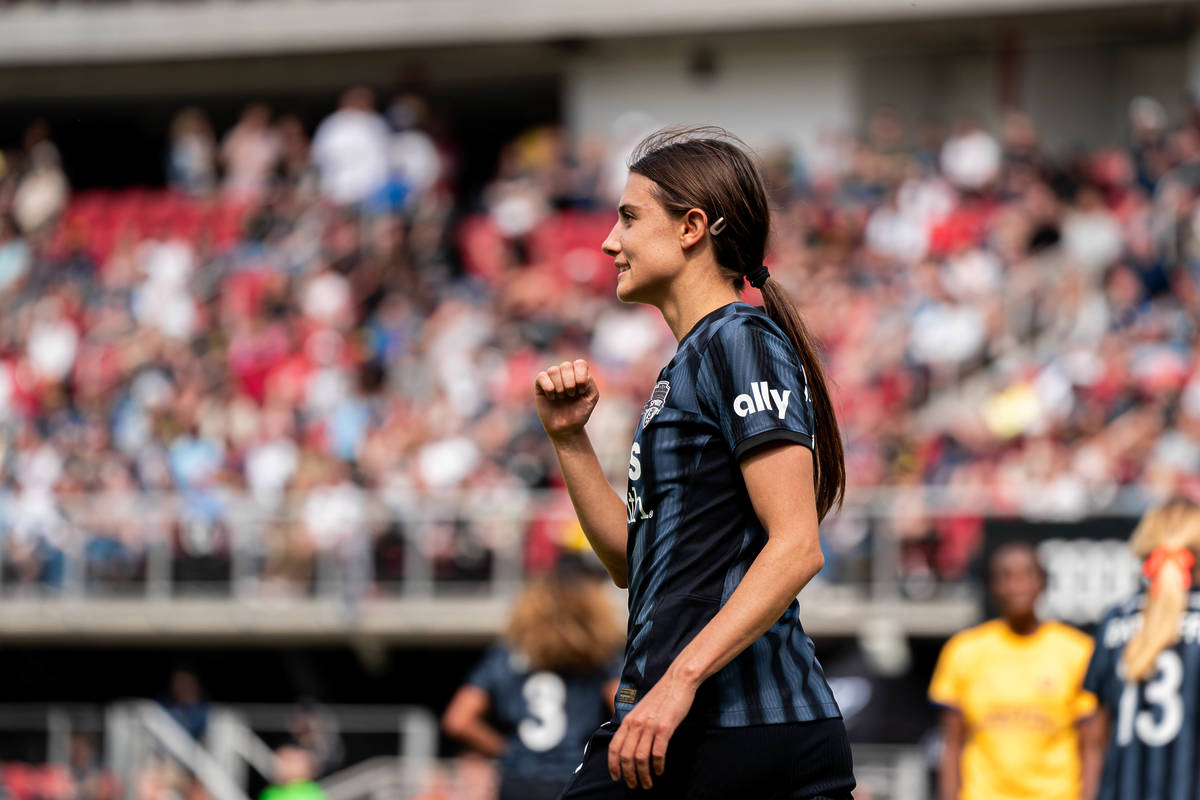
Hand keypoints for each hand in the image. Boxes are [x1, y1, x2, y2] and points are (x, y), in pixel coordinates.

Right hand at [534, 359, 598, 442]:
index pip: (580, 363)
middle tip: (571, 395)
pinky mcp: (540, 385)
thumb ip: (590, 382)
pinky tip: (551, 397)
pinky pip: (542, 376)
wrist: (566, 428)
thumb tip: (577, 372)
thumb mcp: (591, 397)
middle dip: (570, 383)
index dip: (581, 376)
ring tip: (561, 397)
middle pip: (566, 365)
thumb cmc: (579, 412)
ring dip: (560, 387)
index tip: (581, 392)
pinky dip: (548, 387)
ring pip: (553, 370)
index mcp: (578, 374)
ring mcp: (552, 378)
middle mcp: (565, 373)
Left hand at [607, 672, 696, 788]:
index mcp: (628, 720)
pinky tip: (660, 771)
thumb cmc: (662, 696)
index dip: (613, 765)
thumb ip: (634, 725)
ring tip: (648, 783)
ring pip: (640, 758)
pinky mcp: (665, 727)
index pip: (614, 747)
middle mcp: (636, 723)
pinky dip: (658, 765)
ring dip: (643, 775)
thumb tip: (630, 743)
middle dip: (628, 775)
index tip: (616, 778)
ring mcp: (650, 725)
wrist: (677, 681)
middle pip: (626, 756)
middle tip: (634, 786)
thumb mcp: (641, 710)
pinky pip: (658, 752)